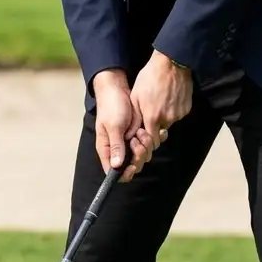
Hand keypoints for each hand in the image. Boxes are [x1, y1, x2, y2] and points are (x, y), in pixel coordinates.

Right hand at [92, 69, 155, 183]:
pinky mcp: (140, 135)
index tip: (134, 165)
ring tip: (141, 130)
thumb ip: (116, 145)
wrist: (118, 89)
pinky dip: (154, 138)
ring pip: (144, 155)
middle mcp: (119, 149)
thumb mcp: (113, 125)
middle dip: (139, 155)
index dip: (125, 173)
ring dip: (146, 145)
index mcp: (108, 150)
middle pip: (133, 165)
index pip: (114, 172)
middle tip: (138, 140)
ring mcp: (130, 142)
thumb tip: (116, 166)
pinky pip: (150, 143)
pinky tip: (154, 130)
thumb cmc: (111, 106)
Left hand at [130, 51, 192, 158]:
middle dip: (156, 125)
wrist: (171, 64)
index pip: (152, 140)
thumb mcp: (136, 96)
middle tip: (152, 111)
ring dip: (165, 116)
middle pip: (161, 131)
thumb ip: (135, 117)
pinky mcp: (187, 108)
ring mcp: (179, 114)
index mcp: (153, 117)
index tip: (145, 131)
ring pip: (170, 121)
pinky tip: (169, 97)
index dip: (148, 138)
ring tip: (161, 100)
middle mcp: (168, 119)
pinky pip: (178, 114)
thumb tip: (133, 132)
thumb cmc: (150, 77)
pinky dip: (174, 109)